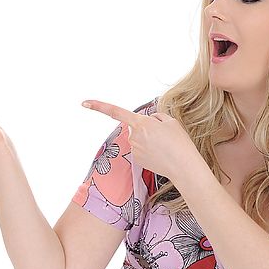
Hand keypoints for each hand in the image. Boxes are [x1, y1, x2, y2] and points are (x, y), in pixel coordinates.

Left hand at [82, 99, 201, 181]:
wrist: (183, 166)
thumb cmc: (179, 142)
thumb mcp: (170, 122)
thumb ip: (155, 117)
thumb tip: (147, 121)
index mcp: (141, 123)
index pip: (116, 112)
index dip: (99, 106)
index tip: (84, 102)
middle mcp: (133, 136)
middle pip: (136, 126)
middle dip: (147, 128)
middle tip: (164, 136)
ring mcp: (134, 149)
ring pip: (139, 138)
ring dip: (149, 140)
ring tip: (165, 146)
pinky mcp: (137, 159)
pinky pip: (141, 149)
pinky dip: (150, 150)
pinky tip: (160, 154)